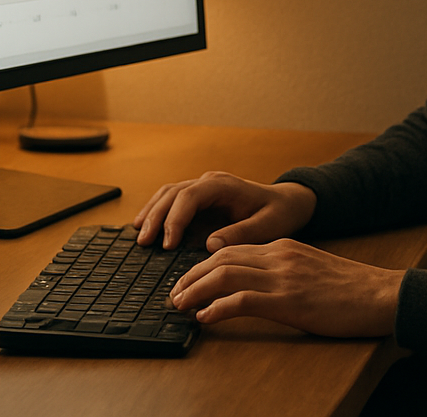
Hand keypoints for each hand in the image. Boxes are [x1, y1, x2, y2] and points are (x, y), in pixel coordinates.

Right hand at [133, 171, 315, 249]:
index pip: (190, 196)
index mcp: (224, 186)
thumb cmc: (279, 213)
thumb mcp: (269, 226)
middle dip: (155, 216)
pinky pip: (172, 202)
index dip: (175, 218)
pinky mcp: (199, 201)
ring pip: (168, 194)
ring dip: (151, 213)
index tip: (167, 244)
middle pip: (173, 193)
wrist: (288, 203)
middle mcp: (209, 183)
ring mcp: (202, 189)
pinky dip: (157, 212)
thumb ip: (242, 234)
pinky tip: (145, 228)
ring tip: (139, 236)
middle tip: (144, 243)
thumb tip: (210, 244)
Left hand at [168, 238, 403, 337]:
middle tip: (174, 293)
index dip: (203, 265)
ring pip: (225, 275)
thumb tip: (255, 286)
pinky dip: (218, 308)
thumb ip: (284, 270)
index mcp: (283, 247)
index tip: (188, 280)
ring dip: (196, 290)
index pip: (232, 249)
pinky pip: (242, 300)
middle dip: (191, 276)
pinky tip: (205, 318)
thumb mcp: (311, 269)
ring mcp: (283, 277)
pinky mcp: (288, 300)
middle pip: (221, 258)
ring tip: (180, 305)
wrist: (380, 295)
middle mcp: (279, 256)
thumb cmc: (350, 290)